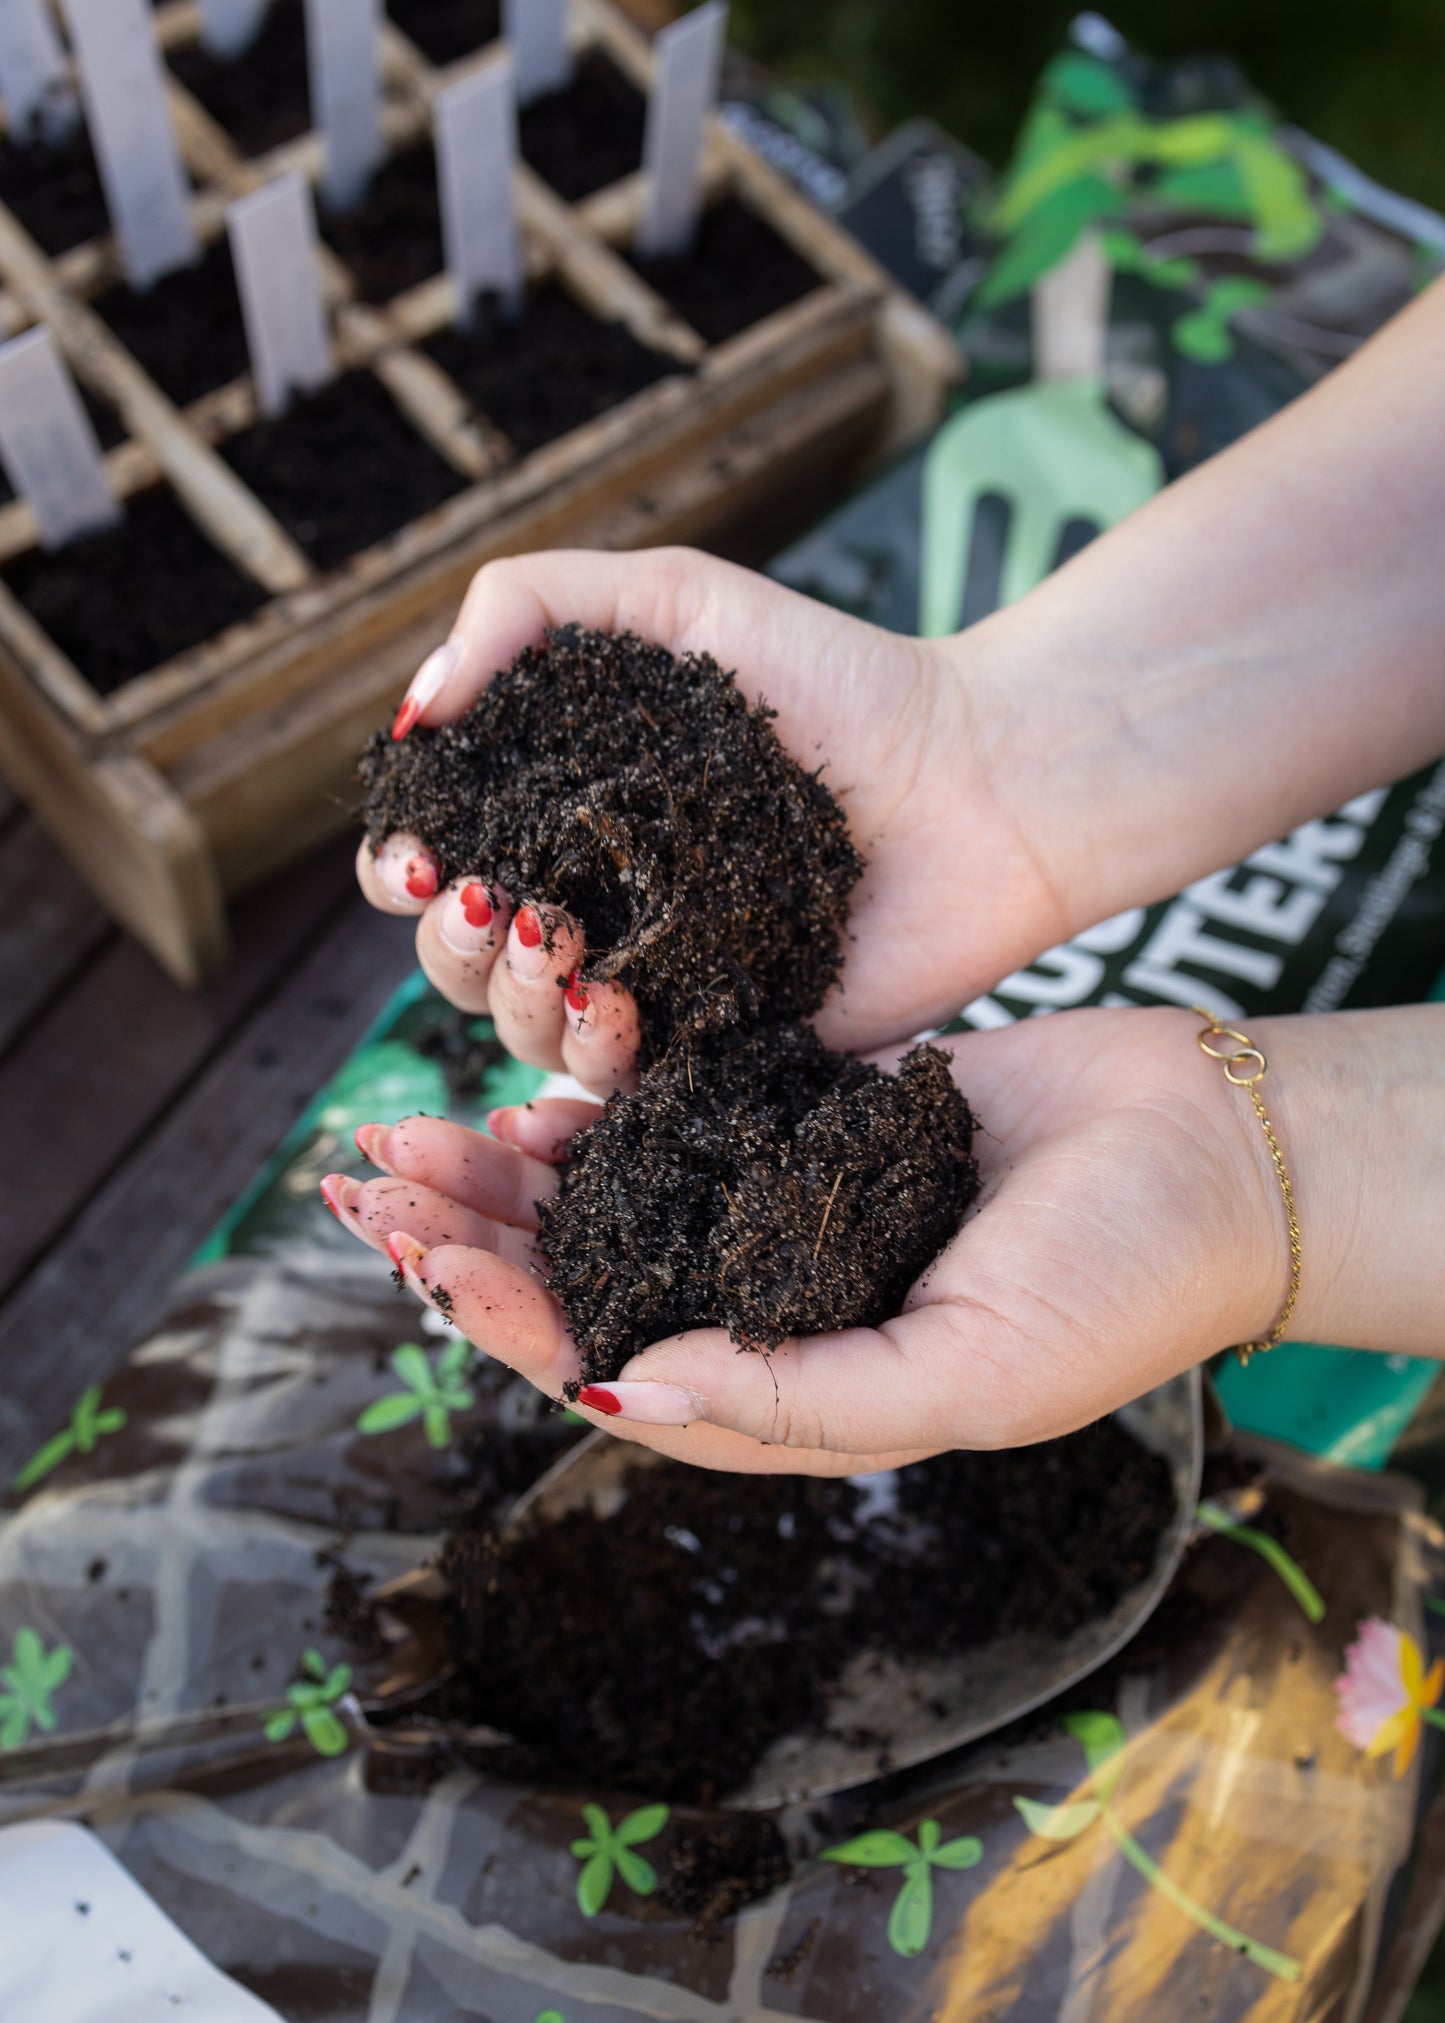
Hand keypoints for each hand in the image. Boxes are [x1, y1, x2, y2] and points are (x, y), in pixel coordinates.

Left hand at [324, 1007, 1301, 1474]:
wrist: (1214, 1150)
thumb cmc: (1120, 1282)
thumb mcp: (968, 1371)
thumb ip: (798, 1398)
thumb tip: (621, 1386)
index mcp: (797, 1395)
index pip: (611, 1368)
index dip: (508, 1319)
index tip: (427, 1258)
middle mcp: (773, 1313)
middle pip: (585, 1283)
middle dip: (473, 1236)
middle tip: (369, 1178)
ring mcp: (787, 1218)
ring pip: (612, 1202)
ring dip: (514, 1173)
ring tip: (416, 1124)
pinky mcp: (810, 1131)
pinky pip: (681, 1127)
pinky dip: (606, 1112)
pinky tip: (540, 1085)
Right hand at [357, 546, 1068, 1096]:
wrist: (976, 779)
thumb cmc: (831, 681)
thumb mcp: (674, 597)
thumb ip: (527, 610)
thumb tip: (415, 713)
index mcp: (560, 815)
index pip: (431, 863)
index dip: (399, 867)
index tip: (416, 856)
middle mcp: (591, 907)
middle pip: (455, 961)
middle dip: (445, 940)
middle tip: (489, 902)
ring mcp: (651, 989)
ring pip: (522, 1033)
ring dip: (511, 997)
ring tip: (556, 940)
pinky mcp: (716, 1054)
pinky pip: (620, 1085)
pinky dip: (595, 1050)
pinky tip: (620, 1003)